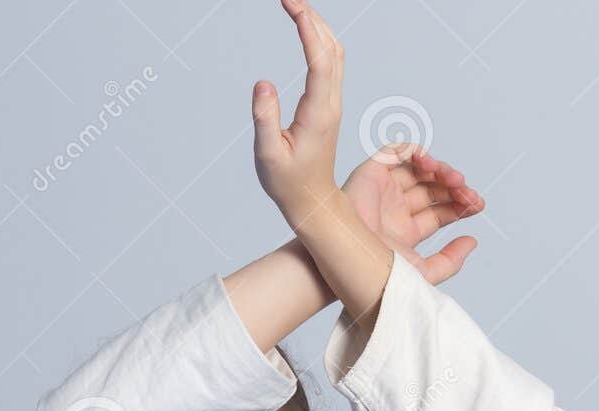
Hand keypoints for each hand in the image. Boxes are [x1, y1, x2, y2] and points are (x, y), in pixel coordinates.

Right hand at [252, 0, 342, 221]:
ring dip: (318, 26)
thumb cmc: (289, 183)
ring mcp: (332, 104)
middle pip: (332, 49)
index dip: (308, 28)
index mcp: (318, 113)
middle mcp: (331, 104)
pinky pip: (331, 65)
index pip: (320, 60)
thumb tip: (263, 83)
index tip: (291, 5)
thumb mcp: (269, 155)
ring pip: (335, 54)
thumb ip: (265, 118)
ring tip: (295, 6)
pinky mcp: (328, 106)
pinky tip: (307, 31)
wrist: (313, 202)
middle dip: (312, 17)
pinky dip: (320, 41)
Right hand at [342, 146, 483, 285]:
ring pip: (419, 171)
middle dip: (455, 188)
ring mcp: (383, 191)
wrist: (350, 264)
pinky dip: (416, 152)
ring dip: (441, 170)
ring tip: (454, 180)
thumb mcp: (424, 274)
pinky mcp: (371, 173)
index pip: (440, 211)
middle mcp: (395, 209)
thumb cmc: (377, 275)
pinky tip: (431, 165)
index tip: (477, 204)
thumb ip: (450, 261)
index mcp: (406, 232)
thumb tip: (472, 241)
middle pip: (434, 190)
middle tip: (468, 193)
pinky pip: (396, 153)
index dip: (461, 204)